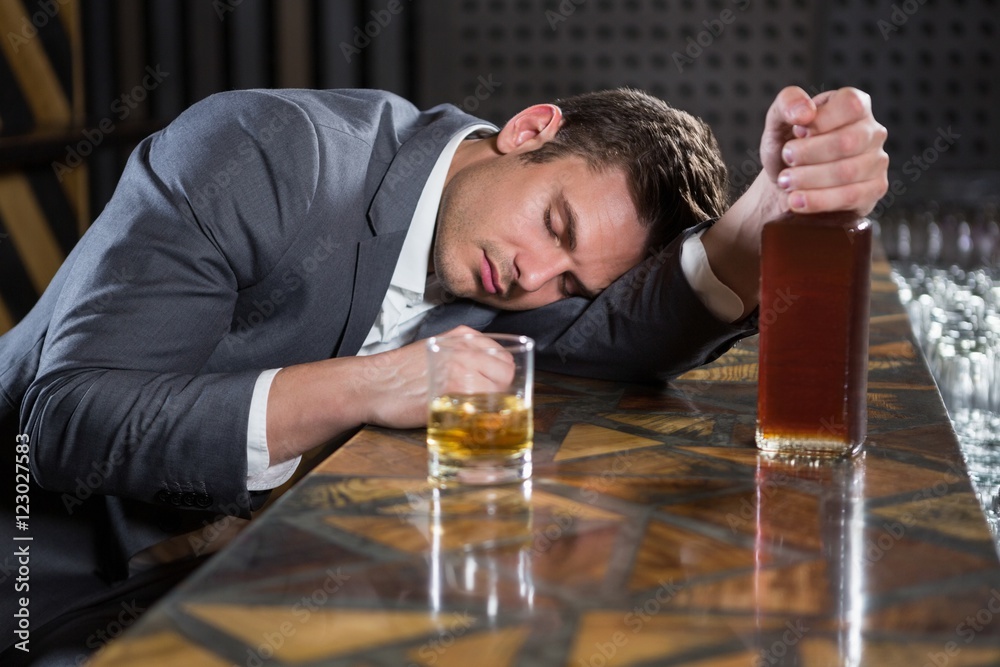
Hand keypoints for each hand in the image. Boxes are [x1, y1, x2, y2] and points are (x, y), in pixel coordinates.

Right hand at [360, 326, 512, 428]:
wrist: (372, 384)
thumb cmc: (399, 372)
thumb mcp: (434, 349)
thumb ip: (460, 355)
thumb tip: (484, 374)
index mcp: (463, 336)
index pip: (504, 356)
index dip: (501, 376)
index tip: (494, 388)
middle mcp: (466, 348)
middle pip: (506, 373)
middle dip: (501, 391)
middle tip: (484, 404)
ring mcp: (462, 368)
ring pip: (499, 391)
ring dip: (491, 406)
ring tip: (472, 413)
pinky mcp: (455, 390)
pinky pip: (483, 405)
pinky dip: (479, 416)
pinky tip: (463, 418)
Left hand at [759, 86, 888, 217]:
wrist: (788, 183)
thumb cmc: (788, 146)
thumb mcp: (779, 120)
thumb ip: (787, 104)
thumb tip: (805, 112)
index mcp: (854, 105)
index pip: (850, 104)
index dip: (819, 121)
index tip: (796, 133)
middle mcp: (872, 131)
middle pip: (847, 141)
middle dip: (808, 153)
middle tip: (786, 158)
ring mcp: (877, 161)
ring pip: (847, 172)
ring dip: (808, 179)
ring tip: (785, 181)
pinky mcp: (874, 190)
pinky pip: (850, 197)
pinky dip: (817, 201)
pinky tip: (796, 201)